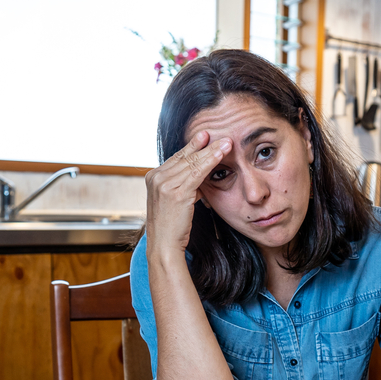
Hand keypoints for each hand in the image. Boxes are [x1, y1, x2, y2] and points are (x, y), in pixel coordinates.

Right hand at [145, 131, 231, 258]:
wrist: (164, 246)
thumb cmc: (173, 228)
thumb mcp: (176, 202)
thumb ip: (185, 186)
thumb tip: (201, 176)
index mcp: (153, 178)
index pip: (177, 158)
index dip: (192, 147)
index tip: (205, 136)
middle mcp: (156, 177)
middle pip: (185, 157)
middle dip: (203, 145)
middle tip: (217, 133)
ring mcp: (164, 184)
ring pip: (193, 162)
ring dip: (212, 150)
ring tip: (227, 142)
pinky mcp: (175, 192)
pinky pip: (197, 172)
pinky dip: (211, 160)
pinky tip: (222, 153)